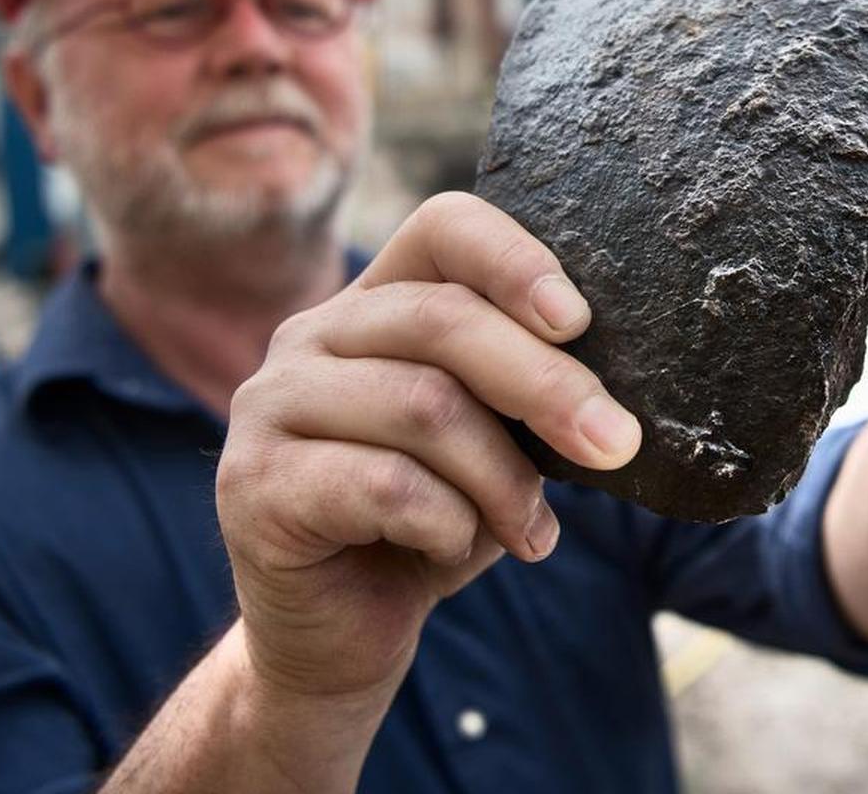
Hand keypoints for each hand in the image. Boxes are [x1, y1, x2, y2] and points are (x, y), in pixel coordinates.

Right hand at [214, 193, 640, 705]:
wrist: (341, 637)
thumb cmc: (431, 524)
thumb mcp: (494, 445)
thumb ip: (527, 396)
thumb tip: (611, 392)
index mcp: (374, 304)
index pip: (444, 228)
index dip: (515, 260)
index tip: (580, 321)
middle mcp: (310, 335)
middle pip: (443, 320)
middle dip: (546, 384)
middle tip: (615, 444)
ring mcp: (270, 404)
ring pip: (424, 406)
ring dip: (503, 478)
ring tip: (529, 528)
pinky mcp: (253, 483)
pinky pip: (386, 485)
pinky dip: (448, 523)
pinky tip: (454, 547)